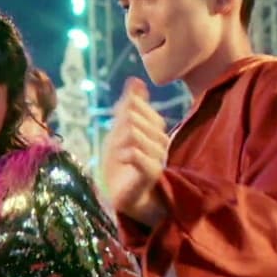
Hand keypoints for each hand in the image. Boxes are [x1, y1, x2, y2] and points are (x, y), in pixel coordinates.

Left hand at [101, 78, 168, 225]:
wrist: (118, 196)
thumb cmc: (119, 164)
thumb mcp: (119, 131)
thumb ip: (128, 107)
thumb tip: (135, 80)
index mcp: (156, 134)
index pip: (149, 113)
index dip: (132, 111)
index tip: (119, 120)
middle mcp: (162, 146)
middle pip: (143, 123)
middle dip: (124, 126)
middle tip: (114, 139)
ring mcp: (158, 161)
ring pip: (139, 137)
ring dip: (122, 140)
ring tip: (114, 150)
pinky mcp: (151, 176)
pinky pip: (140, 156)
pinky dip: (128, 153)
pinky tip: (120, 156)